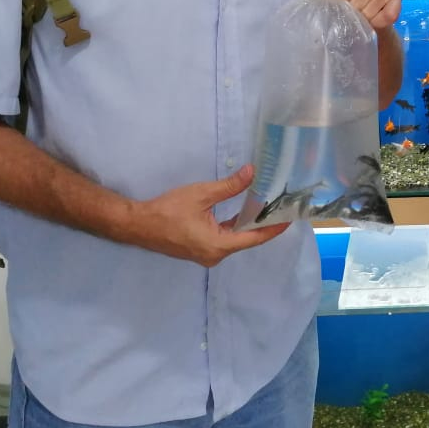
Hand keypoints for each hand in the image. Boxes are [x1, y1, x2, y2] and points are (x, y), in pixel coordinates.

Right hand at [128, 165, 288, 266]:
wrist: (138, 224)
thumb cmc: (168, 210)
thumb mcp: (201, 194)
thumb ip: (229, 186)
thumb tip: (252, 172)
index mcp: (219, 246)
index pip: (255, 238)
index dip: (274, 228)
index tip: (290, 217)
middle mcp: (215, 255)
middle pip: (247, 239)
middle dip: (264, 223)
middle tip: (281, 206)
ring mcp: (207, 254)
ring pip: (235, 239)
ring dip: (250, 224)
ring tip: (268, 207)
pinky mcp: (200, 249)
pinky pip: (224, 239)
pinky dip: (235, 226)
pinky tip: (245, 213)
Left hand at [309, 0, 400, 31]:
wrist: (361, 0)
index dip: (338, 2)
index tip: (336, 4)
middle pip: (359, 2)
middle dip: (349, 12)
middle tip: (346, 12)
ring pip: (372, 11)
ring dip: (362, 19)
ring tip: (358, 15)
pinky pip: (387, 17)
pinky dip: (377, 22)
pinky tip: (371, 19)